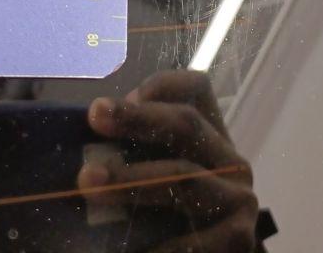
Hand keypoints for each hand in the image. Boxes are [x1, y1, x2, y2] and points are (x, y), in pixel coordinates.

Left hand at [78, 70, 259, 251]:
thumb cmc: (169, 223)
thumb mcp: (156, 181)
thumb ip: (132, 157)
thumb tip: (84, 150)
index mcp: (210, 138)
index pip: (197, 90)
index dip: (160, 85)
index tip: (118, 99)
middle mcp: (230, 161)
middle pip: (187, 124)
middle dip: (137, 118)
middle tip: (96, 115)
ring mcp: (238, 200)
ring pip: (184, 178)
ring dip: (132, 178)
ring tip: (88, 183)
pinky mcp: (238, 239)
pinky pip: (190, 240)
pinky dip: (154, 244)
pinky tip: (124, 248)